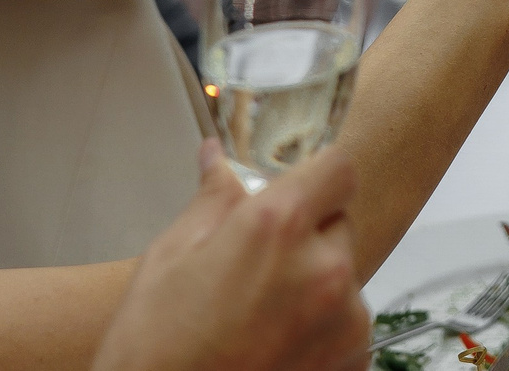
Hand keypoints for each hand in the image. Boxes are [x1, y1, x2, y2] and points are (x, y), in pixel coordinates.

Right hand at [90, 141, 368, 370]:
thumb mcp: (170, 258)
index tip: (298, 189)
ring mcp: (346, 321)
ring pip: (343, 276)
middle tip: (258, 264)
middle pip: (338, 225)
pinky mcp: (353, 361)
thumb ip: (213, 200)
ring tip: (260, 315)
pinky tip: (274, 342)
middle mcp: (324, 269)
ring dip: (315, 284)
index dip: (317, 175)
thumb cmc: (155, 348)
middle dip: (306, 235)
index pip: (339, 168)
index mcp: (278, 227)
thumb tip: (217, 158)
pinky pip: (348, 322)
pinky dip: (322, 327)